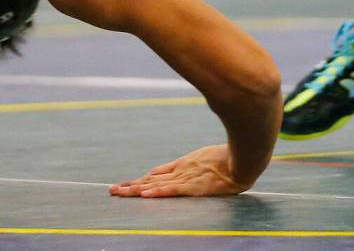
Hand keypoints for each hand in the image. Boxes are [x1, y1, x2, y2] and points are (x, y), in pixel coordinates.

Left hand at [109, 144, 249, 197]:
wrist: (241, 160)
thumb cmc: (226, 158)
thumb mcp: (201, 158)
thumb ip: (183, 166)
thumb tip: (161, 173)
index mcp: (182, 165)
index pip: (155, 175)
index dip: (139, 180)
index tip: (124, 184)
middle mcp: (180, 172)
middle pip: (150, 181)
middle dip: (131, 186)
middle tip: (112, 190)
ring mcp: (186, 178)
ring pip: (156, 186)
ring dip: (136, 190)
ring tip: (119, 193)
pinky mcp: (194, 186)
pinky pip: (173, 190)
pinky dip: (158, 193)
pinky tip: (145, 195)